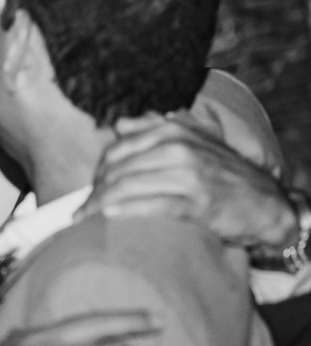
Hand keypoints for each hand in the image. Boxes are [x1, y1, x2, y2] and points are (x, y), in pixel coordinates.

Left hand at [80, 115, 296, 250]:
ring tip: (83, 220)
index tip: (86, 192)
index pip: (116, 150)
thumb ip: (154, 130)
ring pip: (128, 187)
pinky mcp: (198, 202)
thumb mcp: (193, 142)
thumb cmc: (222, 174)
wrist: (265, 202)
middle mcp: (178, 148)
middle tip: (79, 212)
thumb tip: (120, 125)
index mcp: (172, 131)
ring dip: (99, 205)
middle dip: (92, 192)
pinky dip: (125, 211)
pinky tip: (107, 218)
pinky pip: (152, 205)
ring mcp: (189, 175)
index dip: (96, 173)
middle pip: (116, 169)